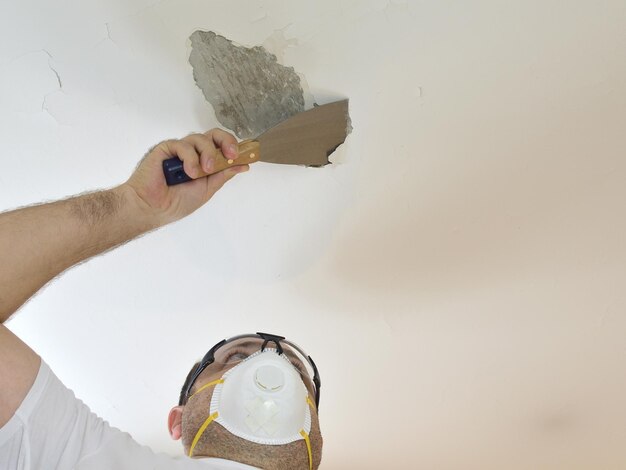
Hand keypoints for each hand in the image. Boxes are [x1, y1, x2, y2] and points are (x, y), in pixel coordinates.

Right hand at [123, 129, 248, 225]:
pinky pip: (183, 145)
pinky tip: (188, 172)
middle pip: (213, 135)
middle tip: (231, 154)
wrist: (153, 208)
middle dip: (226, 141)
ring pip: (200, 138)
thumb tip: (243, 166)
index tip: (243, 155)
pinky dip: (190, 158)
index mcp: (203, 161)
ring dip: (207, 154)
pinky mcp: (166, 148)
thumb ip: (223, 175)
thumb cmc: (176, 202)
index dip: (233, 146)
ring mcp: (179, 150)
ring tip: (203, 172)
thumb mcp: (207, 189)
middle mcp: (192, 153)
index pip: (221, 146)